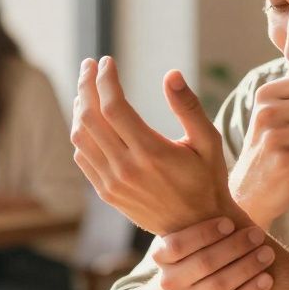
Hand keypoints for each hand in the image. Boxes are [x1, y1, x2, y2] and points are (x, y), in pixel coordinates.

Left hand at [71, 56, 233, 234]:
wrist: (198, 228)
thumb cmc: (208, 179)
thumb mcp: (208, 141)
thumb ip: (189, 107)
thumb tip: (171, 74)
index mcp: (151, 152)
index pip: (113, 106)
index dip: (106, 79)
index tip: (108, 61)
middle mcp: (126, 168)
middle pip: (90, 117)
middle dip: (86, 85)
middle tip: (89, 65)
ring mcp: (112, 183)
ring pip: (80, 137)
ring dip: (79, 107)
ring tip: (86, 87)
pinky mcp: (106, 193)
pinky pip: (82, 157)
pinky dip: (81, 133)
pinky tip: (89, 118)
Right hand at [153, 217, 276, 289]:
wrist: (202, 285)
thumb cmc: (206, 244)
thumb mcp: (197, 225)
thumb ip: (202, 206)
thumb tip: (210, 161)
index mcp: (162, 255)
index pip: (178, 244)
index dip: (205, 233)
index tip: (230, 222)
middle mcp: (169, 281)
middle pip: (204, 263)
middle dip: (235, 247)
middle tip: (258, 234)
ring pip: (220, 285)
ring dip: (248, 267)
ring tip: (268, 252)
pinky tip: (267, 278)